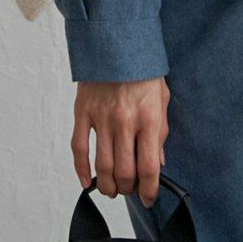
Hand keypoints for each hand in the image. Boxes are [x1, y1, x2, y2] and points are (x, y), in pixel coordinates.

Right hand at [71, 76, 169, 206]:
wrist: (116, 43)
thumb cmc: (143, 72)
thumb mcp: (162, 100)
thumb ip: (161, 133)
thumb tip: (158, 163)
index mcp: (148, 119)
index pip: (149, 167)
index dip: (149, 190)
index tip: (149, 198)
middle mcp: (124, 122)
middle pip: (125, 172)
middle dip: (128, 189)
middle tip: (129, 190)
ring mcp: (101, 119)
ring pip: (102, 166)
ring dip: (107, 186)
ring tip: (111, 190)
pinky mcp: (82, 113)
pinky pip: (79, 149)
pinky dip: (81, 170)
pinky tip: (87, 182)